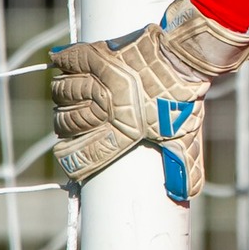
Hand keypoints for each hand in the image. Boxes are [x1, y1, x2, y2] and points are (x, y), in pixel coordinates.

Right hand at [48, 0, 248, 200]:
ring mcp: (100, 80)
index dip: (70, 159)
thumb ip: (184, 167)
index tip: (65, 157)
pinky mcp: (98, 54)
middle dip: (66, 124)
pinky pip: (68, 59)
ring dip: (65, 94)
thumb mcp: (185, 137)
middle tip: (77, 118)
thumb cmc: (184, 101)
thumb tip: (187, 195)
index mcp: (124, 131)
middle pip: (65, 122)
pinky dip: (63, 61)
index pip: (83, 154)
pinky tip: (62, 63)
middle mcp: (106, 108)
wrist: (184, 61)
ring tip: (75, 94)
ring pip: (62, 91)